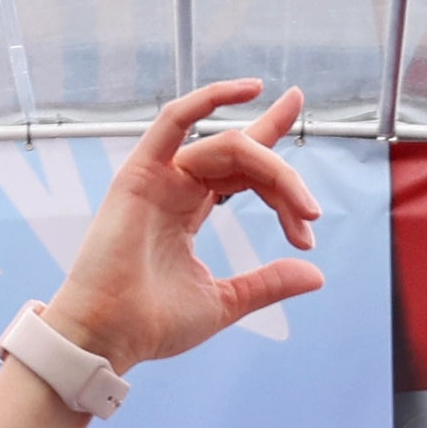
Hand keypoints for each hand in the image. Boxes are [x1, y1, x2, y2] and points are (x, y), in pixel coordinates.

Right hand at [38, 78, 330, 369]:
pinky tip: (249, 90)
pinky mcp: (141, 174)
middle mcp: (175, 187)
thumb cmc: (153, 323)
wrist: (110, 337)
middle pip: (244, 158)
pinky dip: (208, 100)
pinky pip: (175, 121)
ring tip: (301, 206)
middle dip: (285, 178)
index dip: (271, 138)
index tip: (299, 109)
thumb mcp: (226, 300)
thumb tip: (316, 274)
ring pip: (228, 148)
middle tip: (311, 215)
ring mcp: (158, 177)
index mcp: (189, 211)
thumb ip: (268, 283)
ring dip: (272, 170)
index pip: (239, 165)